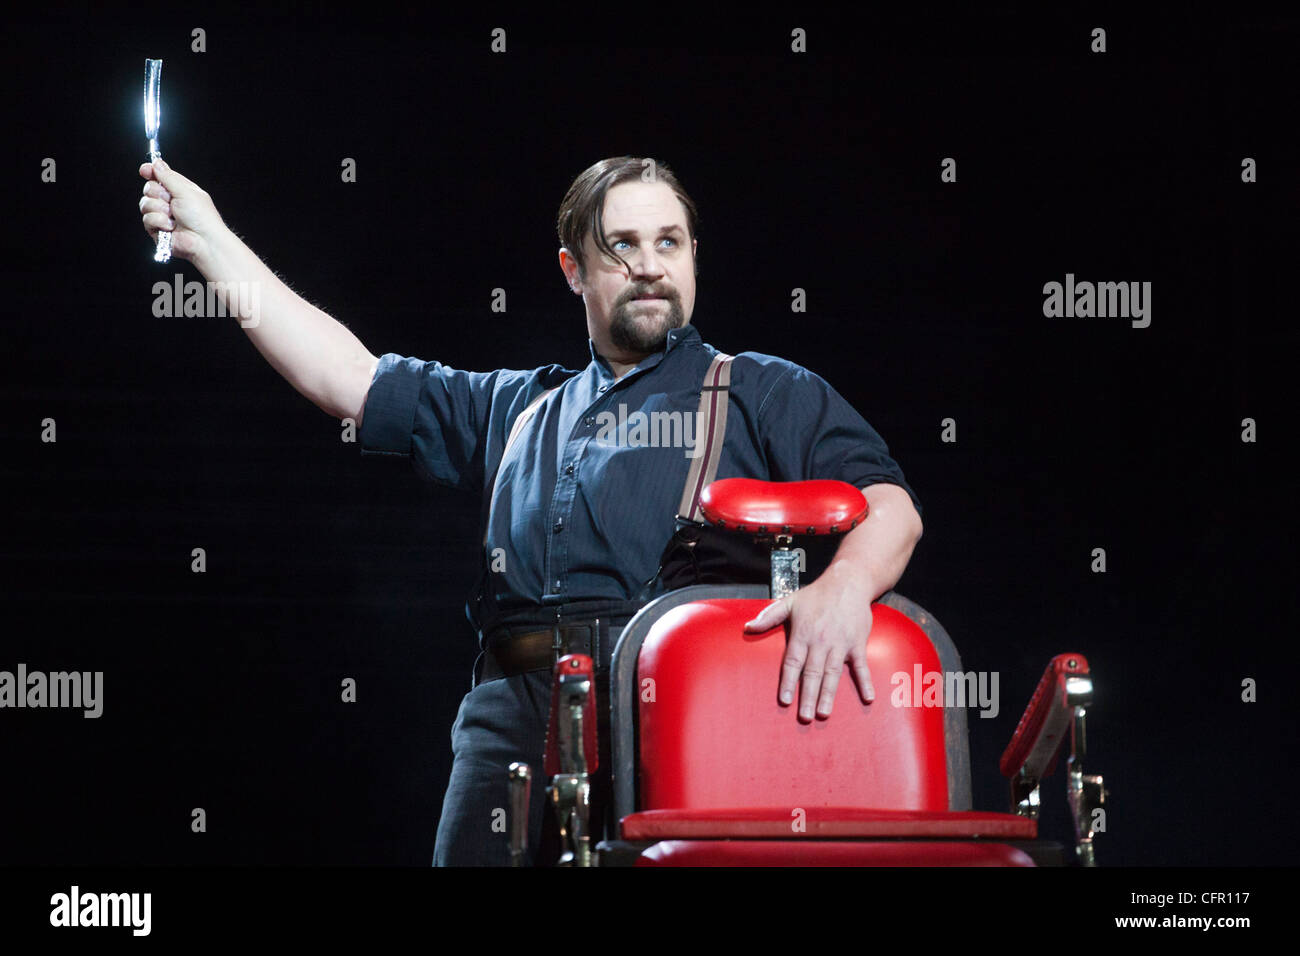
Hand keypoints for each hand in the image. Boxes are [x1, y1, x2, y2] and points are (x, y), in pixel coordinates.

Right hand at [138, 159, 225, 263]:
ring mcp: (162, 215)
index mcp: (179, 190)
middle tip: (170, 200)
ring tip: (173, 216)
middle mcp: (170, 201)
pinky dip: (159, 222)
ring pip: (145, 203)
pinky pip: (147, 219)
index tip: (145, 170)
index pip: (159, 176)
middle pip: (148, 188)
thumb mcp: (186, 191)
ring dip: (159, 209)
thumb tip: (157, 163)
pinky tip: (170, 227)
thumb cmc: (202, 217)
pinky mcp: (157, 229)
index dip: (150, 172)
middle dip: (157, 193)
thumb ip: (168, 177)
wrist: (204, 241)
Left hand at [743, 562, 876, 721]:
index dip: (788, 682)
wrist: (848, 582)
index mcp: (802, 634)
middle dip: (808, 696)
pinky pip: (861, 667)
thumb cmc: (817, 594)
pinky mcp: (857, 644)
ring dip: (829, 695)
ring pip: (833, 673)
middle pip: (812, 673)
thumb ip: (768, 616)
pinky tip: (867, 698)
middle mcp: (821, 642)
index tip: (784, 700)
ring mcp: (840, 644)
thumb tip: (747, 627)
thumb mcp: (789, 602)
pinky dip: (864, 682)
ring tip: (824, 713)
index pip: (793, 662)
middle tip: (805, 717)